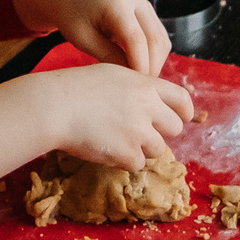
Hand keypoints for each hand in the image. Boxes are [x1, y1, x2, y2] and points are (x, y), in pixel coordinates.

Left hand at [11, 0, 169, 75]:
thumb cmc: (72, 17)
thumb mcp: (83, 39)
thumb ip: (107, 56)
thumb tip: (130, 78)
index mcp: (115, 2)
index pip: (136, 39)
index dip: (139, 66)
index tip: (134, 88)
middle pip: (155, 39)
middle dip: (151, 67)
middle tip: (140, 90)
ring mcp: (143, 2)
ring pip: (161, 39)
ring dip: (155, 62)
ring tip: (138, 80)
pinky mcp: (146, 10)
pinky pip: (158, 36)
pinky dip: (153, 54)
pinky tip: (139, 67)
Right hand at [41, 62, 194, 169]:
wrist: (55, 107)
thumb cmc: (75, 89)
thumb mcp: (112, 75)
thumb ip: (137, 88)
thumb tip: (153, 103)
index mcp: (145, 85)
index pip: (182, 99)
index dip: (184, 111)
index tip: (182, 117)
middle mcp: (148, 107)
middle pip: (175, 127)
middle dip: (160, 132)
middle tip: (140, 133)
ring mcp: (139, 132)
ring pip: (158, 149)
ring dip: (141, 148)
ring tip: (116, 139)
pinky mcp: (128, 153)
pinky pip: (138, 164)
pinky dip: (124, 161)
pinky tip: (106, 148)